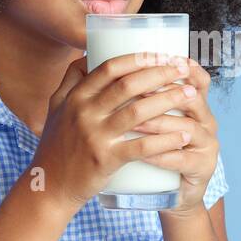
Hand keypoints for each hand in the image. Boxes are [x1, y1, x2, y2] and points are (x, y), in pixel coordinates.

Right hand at [31, 51, 201, 212]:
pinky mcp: (106, 160)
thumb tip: (88, 54)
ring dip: (169, 100)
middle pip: (129, 85)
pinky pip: (141, 147)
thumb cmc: (56, 145)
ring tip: (191, 94)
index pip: (110, 67)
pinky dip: (165, 140)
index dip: (139, 58)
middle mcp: (84, 112)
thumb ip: (70, 80)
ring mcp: (95, 136)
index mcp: (76, 96)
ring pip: (139, 112)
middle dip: (161, 73)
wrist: (49, 186)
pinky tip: (184, 134)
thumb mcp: (55, 107)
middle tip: (183, 68)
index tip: (163, 54)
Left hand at [127, 56, 219, 216]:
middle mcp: (207, 120)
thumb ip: (139, 94)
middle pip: (192, 99)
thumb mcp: (154, 120)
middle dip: (161, 94)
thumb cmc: (157, 149)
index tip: (154, 62)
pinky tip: (143, 154)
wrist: (174, 191)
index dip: (181, 68)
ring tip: (132, 124)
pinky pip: (182, 159)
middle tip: (134, 93)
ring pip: (186, 128)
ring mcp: (208, 145)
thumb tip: (97, 65)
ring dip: (158, 124)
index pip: (198, 79)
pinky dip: (161, 155)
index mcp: (197, 104)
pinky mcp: (203, 168)